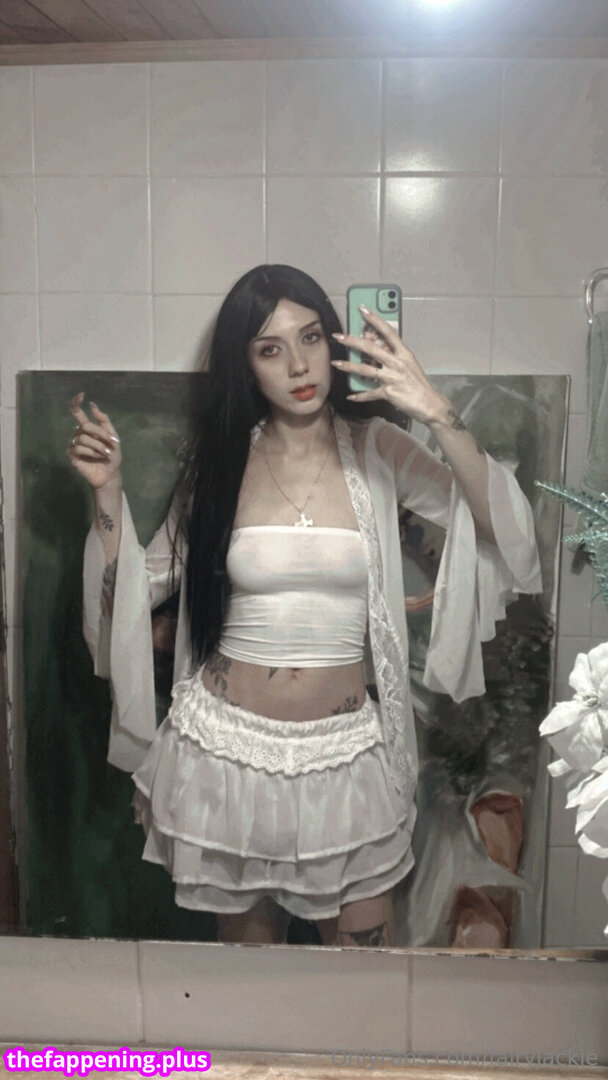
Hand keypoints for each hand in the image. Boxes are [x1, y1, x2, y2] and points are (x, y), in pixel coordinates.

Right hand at [66, 392, 121, 489]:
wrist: (110, 474)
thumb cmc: (112, 456)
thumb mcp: (113, 437)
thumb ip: (104, 421)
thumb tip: (93, 405)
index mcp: (88, 428)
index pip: (77, 413)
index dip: (76, 403)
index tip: (81, 395)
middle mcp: (79, 434)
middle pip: (84, 425)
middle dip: (100, 433)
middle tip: (111, 443)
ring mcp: (73, 444)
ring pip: (83, 438)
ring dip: (98, 445)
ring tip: (106, 453)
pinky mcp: (71, 455)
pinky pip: (79, 448)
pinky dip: (91, 452)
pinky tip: (97, 457)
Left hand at [331, 306, 448, 424]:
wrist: (429, 403)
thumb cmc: (418, 383)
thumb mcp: (409, 364)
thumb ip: (393, 355)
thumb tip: (376, 348)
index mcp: (403, 353)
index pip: (387, 331)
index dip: (374, 319)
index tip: (363, 309)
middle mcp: (396, 363)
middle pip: (370, 348)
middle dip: (352, 341)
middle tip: (338, 336)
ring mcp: (391, 377)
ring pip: (365, 369)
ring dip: (348, 366)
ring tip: (336, 363)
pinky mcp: (388, 392)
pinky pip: (370, 393)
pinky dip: (359, 396)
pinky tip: (351, 396)